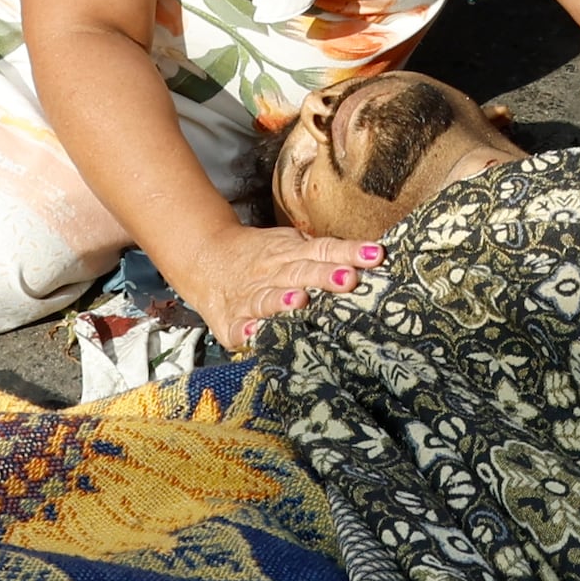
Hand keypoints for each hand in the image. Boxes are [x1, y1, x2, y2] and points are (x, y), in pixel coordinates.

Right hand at [175, 224, 383, 351]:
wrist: (205, 257)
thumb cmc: (261, 257)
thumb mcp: (293, 246)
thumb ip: (328, 254)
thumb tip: (375, 256)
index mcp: (290, 254)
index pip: (324, 250)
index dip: (348, 252)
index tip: (374, 255)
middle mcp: (272, 273)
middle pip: (300, 273)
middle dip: (323, 276)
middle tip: (348, 279)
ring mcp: (250, 297)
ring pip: (268, 298)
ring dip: (283, 301)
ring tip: (300, 300)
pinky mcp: (231, 323)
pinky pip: (239, 328)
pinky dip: (246, 331)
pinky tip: (255, 334)